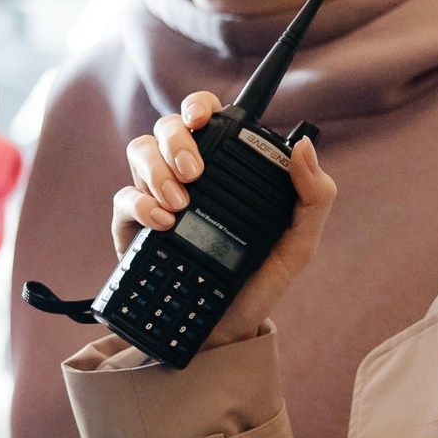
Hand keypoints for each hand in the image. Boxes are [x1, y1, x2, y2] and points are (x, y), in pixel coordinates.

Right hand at [115, 91, 337, 351]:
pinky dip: (140, 203)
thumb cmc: (260, 282)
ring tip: (179, 203)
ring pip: (140, 151)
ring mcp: (157, 197)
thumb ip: (313, 197)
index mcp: (225, 168)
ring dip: (157, 170)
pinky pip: (123, 198)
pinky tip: (163, 222)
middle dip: (177, 140)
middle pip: (167, 128)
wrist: (225, 332)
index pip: (206, 117)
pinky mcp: (133, 227)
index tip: (204, 119)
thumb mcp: (298, 243)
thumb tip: (306, 147)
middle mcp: (187, 174)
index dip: (199, 106)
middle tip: (196, 174)